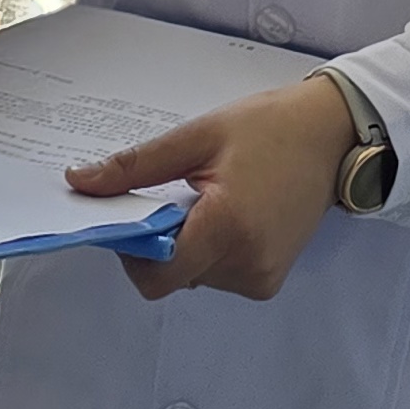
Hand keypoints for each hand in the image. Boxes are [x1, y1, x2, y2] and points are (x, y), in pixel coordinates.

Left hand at [68, 76, 357, 301]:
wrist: (331, 135)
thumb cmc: (267, 127)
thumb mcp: (197, 136)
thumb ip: (136, 166)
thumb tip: (78, 183)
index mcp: (227, 227)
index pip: (157, 274)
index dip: (132, 251)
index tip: (133, 215)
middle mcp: (246, 264)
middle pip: (173, 275)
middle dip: (162, 241)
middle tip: (179, 193)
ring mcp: (261, 278)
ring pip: (193, 277)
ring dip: (188, 245)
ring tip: (213, 197)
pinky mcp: (269, 281)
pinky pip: (218, 276)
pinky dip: (211, 251)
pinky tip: (231, 213)